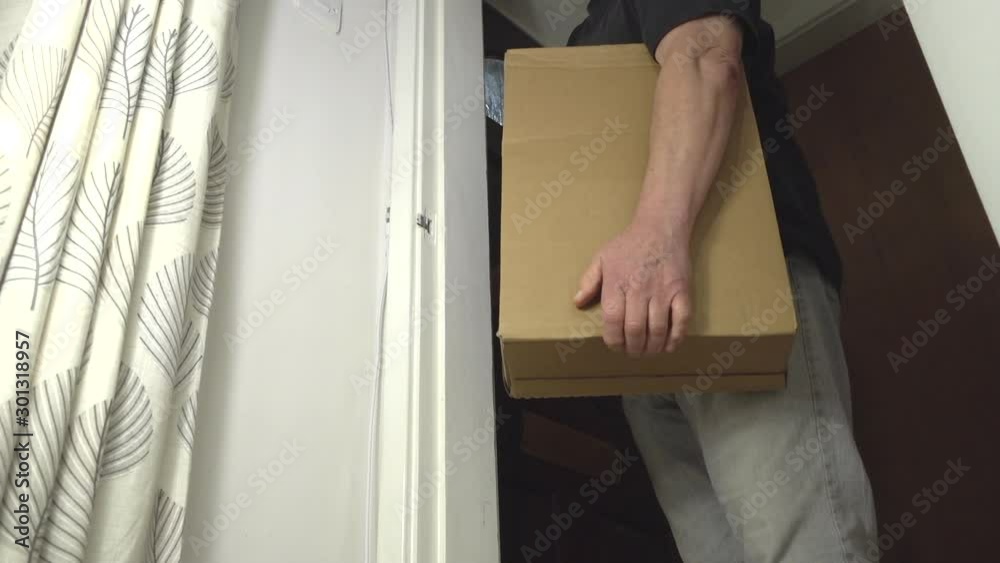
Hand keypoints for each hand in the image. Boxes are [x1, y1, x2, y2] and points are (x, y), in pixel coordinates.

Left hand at [574, 219, 692, 355]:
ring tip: (648, 351)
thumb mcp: (601, 258)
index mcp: (617, 283)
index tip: (616, 346)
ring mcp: (663, 291)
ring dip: (653, 347)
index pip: (613, 321)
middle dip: (633, 348)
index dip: (614, 340)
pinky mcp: (682, 291)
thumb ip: (589, 281)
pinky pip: (681, 320)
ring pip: (658, 329)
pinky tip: (669, 345)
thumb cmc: (629, 245)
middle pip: (636, 329)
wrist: (661, 228)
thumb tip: (577, 302)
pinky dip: (676, 338)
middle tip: (632, 352)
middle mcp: (640, 289)